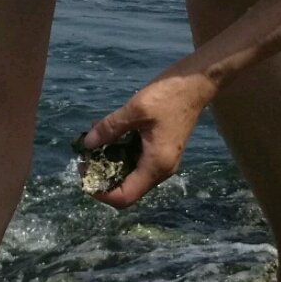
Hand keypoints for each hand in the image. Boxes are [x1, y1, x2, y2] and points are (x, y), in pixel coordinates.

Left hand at [78, 72, 214, 209]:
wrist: (195, 84)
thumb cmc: (169, 96)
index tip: (85, 172)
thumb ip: (110, 128)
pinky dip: (120, 153)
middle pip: (127, 189)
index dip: (101, 193)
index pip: (125, 197)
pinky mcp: (161, 152)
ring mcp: (162, 162)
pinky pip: (136, 162)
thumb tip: (88, 144)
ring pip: (130, 175)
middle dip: (102, 176)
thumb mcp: (136, 108)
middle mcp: (161, 170)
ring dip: (110, 163)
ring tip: (94, 144)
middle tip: (86, 158)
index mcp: (156, 165)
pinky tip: (109, 134)